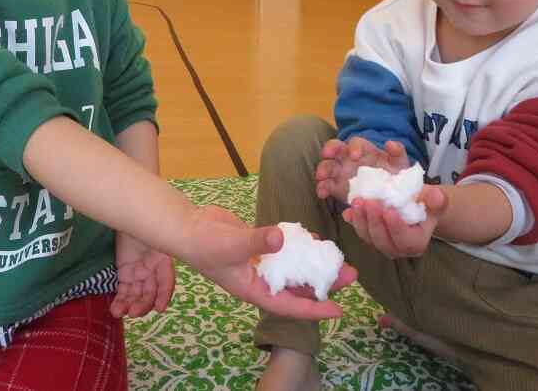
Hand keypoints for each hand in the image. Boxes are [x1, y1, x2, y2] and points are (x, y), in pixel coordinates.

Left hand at [110, 232, 175, 317]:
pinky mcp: (125, 274)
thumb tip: (159, 262)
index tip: (160, 309)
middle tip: (133, 312)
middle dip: (143, 304)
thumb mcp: (152, 236)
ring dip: (129, 305)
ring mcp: (138, 273)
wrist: (125, 217)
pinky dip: (120, 301)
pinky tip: (115, 309)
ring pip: (136, 294)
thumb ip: (156, 250)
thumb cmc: (142, 225)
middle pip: (150, 292)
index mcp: (163, 261)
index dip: (164, 295)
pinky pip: (124, 290)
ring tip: (118, 312)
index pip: (166, 282)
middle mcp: (153, 270)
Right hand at [183, 205, 356, 319]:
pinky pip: (285, 251)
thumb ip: (257, 241)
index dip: (315, 309)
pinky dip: (300, 246)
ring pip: (293, 269)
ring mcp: (260, 264)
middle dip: (324, 282)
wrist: (187, 226)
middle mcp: (261, 281)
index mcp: (254, 290)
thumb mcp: (232, 245)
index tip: (340, 309)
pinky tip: (314, 239)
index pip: (290, 306)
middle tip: (350, 273)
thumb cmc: (205, 244)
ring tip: (338, 257)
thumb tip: (282, 237)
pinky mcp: (259, 247)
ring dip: (314, 263)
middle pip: (298, 287)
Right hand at [315, 137, 409, 201]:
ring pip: (327, 165)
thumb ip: (397, 153)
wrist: (389, 196)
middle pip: (334, 147)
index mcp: (363, 149)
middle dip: (329, 149)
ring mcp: (340, 172)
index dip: (354, 147)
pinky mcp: (335, 187)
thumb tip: (390, 143)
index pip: (355, 142)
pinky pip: (325, 185)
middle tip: (327, 154)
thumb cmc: (393, 175)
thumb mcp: (399, 164)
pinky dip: (322, 188)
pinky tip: (323, 194)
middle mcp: (347, 157)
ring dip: (322, 169)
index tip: (355, 156)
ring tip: (321, 177)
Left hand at [343, 185, 447, 258]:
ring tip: (357, 202)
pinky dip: (353, 221)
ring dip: (360, 220)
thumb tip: (436, 196)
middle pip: (383, 241)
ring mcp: (382, 244)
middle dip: (374, 222)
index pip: (406, 241)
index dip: (396, 228)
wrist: (414, 205)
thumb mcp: (434, 200)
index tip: (389, 211)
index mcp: (417, 244)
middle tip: (368, 202)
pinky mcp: (369, 236)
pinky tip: (348, 211)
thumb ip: (436, 199)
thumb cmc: (426, 204)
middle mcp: (398, 249)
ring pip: (368, 238)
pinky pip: (360, 231)